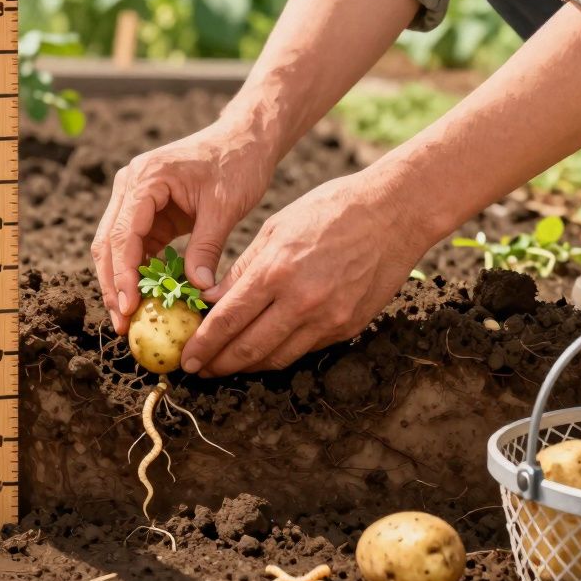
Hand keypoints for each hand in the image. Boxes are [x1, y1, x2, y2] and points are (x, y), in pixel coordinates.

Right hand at [91, 120, 276, 333]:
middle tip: (121, 324)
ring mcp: (135, 197)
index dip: (122, 275)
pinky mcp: (146, 210)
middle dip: (113, 285)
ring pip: (115, 247)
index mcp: (146, 178)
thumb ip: (207, 247)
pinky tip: (144, 298)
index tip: (128, 308)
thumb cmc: (237, 164)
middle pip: (108, 243)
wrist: (244, 139)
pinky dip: (137, 272)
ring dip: (120, 282)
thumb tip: (197, 291)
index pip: (123, 234)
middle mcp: (130, 185)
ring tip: (128, 319)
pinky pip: (134, 246)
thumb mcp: (224, 207)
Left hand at [180, 173, 427, 376]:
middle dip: (218, 364)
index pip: (228, 320)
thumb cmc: (330, 209)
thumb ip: (243, 269)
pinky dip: (279, 354)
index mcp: (276, 271)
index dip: (203, 344)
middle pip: (249, 349)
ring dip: (247, 366)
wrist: (394, 213)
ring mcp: (328, 319)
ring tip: (226, 365)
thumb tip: (212, 300)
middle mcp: (301, 301)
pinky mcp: (348, 327)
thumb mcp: (276, 228)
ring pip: (277, 358)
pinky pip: (304, 349)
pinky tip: (263, 351)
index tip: (186, 358)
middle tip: (198, 370)